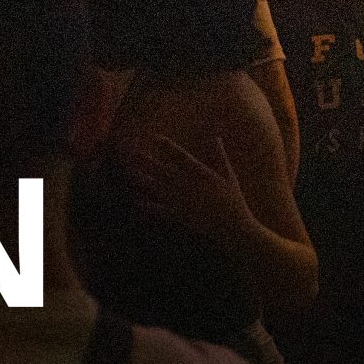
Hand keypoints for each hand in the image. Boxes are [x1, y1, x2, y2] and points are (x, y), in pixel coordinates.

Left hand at [125, 134, 254, 248]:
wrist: (233, 226)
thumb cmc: (232, 199)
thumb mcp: (228, 174)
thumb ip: (219, 155)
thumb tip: (215, 137)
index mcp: (202, 173)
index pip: (181, 156)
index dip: (167, 147)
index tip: (154, 138)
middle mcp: (189, 186)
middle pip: (165, 171)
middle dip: (148, 161)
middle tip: (133, 153)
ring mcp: (184, 201)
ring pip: (160, 188)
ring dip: (144, 180)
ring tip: (131, 173)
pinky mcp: (181, 216)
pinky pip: (162, 210)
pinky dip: (150, 206)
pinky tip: (138, 201)